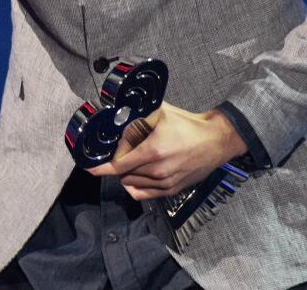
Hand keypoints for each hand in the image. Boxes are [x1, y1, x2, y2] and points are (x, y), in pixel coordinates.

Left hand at [86, 102, 245, 199]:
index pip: (118, 166)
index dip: (101, 168)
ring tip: (133, 159)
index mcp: (152, 152)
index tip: (89, 168)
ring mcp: (165, 183)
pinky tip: (134, 176)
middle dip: (118, 163)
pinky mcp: (172, 190)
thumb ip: (137, 118)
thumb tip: (117, 119)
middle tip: (122, 150)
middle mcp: (158, 171)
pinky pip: (145, 194)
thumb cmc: (189, 125)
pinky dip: (135, 186)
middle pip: (124, 174)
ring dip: (127, 174)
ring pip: (132, 184)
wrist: (216, 140)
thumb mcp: (160, 113)